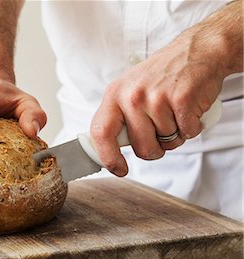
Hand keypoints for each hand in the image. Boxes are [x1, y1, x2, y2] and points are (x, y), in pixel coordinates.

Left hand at [90, 34, 226, 176]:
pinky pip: (188, 132)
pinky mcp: (182, 99)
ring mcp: (157, 97)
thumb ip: (118, 117)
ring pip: (167, 141)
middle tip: (161, 130)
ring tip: (175, 111)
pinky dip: (193, 127)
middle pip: (142, 147)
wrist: (196, 50)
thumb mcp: (129, 90)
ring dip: (176, 134)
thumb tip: (107, 149)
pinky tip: (189, 108)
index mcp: (114, 95)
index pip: (100, 133)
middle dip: (155, 148)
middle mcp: (132, 96)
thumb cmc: (161, 76)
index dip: (108, 157)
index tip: (119, 169)